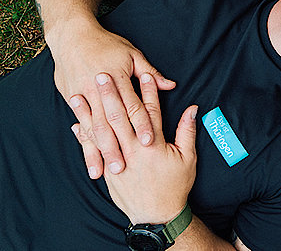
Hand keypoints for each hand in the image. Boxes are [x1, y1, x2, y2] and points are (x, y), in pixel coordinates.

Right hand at [54, 20, 174, 177]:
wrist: (72, 36)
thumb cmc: (107, 44)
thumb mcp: (132, 54)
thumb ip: (150, 73)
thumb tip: (170, 85)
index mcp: (117, 78)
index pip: (132, 105)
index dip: (141, 124)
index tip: (149, 141)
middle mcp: (97, 90)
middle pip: (110, 123)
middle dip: (116, 147)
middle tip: (124, 168)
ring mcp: (82, 96)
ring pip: (93, 129)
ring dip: (99, 152)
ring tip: (104, 172)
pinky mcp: (71, 100)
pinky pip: (81, 127)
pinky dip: (85, 144)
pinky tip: (89, 160)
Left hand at [71, 72, 196, 223]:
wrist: (156, 215)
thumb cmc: (175, 186)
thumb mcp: (188, 158)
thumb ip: (187, 131)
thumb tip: (192, 109)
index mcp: (153, 145)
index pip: (150, 111)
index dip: (147, 92)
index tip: (143, 75)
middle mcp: (133, 150)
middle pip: (120, 117)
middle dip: (111, 95)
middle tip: (102, 76)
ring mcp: (118, 160)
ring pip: (101, 132)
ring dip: (89, 113)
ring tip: (79, 96)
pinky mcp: (109, 170)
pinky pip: (93, 150)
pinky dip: (84, 136)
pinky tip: (77, 122)